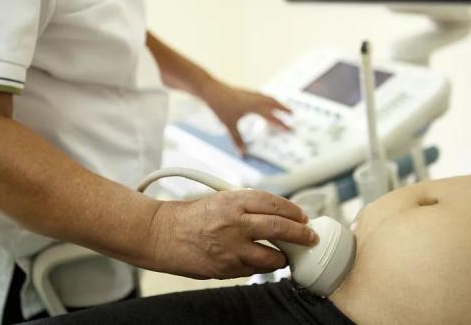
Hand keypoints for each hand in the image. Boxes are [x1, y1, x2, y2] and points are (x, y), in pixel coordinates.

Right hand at [147, 190, 318, 278]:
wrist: (160, 234)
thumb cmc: (188, 216)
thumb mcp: (219, 199)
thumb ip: (245, 205)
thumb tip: (276, 215)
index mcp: (233, 200)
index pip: (274, 203)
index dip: (293, 211)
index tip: (302, 217)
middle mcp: (234, 222)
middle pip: (279, 228)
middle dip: (300, 234)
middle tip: (309, 237)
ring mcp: (230, 248)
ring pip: (271, 257)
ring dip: (282, 257)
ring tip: (284, 255)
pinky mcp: (225, 268)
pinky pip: (252, 271)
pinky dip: (259, 267)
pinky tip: (259, 262)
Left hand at [201, 80, 290, 153]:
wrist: (211, 90)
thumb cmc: (220, 106)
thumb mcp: (229, 125)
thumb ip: (237, 139)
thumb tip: (242, 153)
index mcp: (254, 107)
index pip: (272, 117)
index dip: (281, 124)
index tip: (290, 129)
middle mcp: (255, 99)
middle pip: (274, 104)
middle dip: (284, 110)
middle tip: (293, 115)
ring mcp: (251, 94)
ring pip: (269, 98)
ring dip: (277, 103)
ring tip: (284, 108)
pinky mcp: (246, 92)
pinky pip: (262, 96)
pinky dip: (268, 100)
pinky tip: (266, 102)